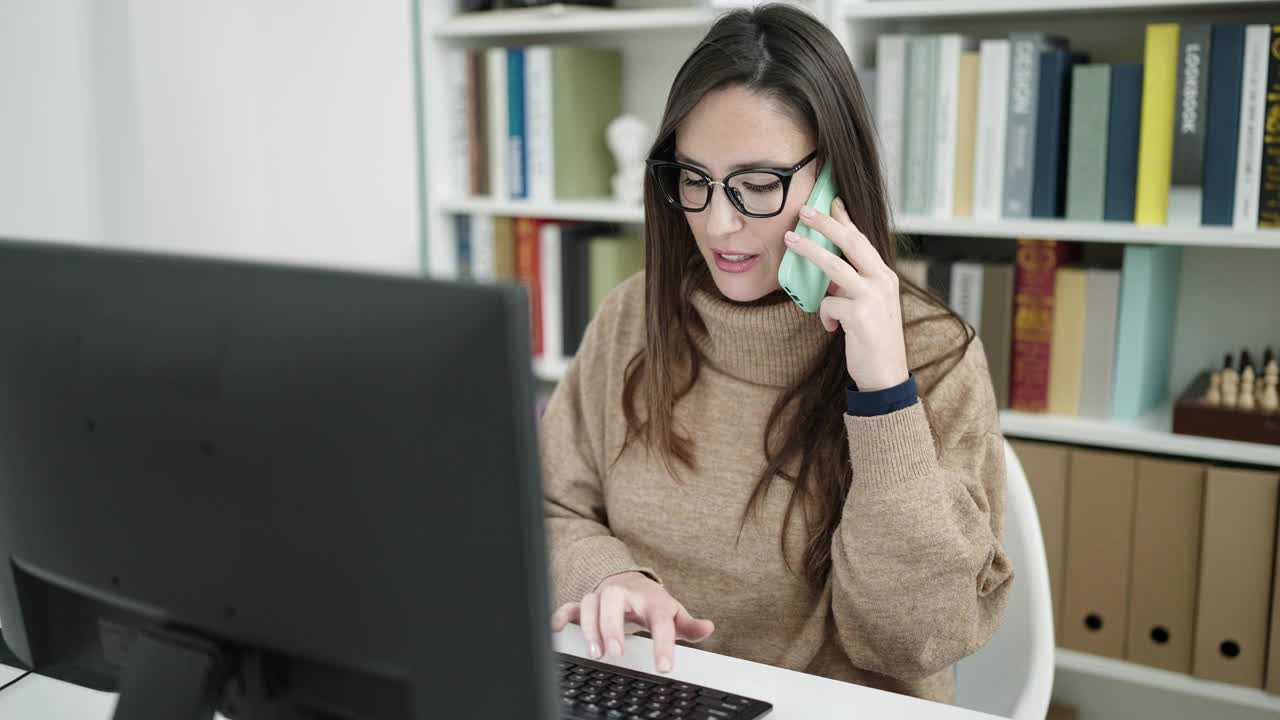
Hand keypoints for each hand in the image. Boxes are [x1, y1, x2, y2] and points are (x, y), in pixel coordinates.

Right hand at [549, 571, 714, 672]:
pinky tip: (557, 631)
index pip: (658, 620)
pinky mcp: (585, 604)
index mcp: (651, 600)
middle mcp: (624, 595)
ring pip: (590, 603)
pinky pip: (570, 606)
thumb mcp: (672, 613)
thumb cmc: (652, 604)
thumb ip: (689, 625)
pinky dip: (561, 616)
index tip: (664, 667)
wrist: (630, 583)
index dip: (662, 643)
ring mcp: (602, 597)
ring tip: (594, 652)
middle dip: (612, 625)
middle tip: (615, 653)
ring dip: (589, 626)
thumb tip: (708, 628)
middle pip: (614, 599)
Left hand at [784, 197, 908, 391]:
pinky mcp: (861, 315)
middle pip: (851, 242)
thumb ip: (852, 286)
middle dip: (826, 223)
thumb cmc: (873, 341)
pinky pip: (828, 305)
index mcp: (885, 276)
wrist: (886, 376)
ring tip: (790, 240)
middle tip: (804, 210)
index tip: (832, 201)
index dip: (846, 219)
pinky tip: (834, 329)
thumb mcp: (866, 306)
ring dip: (810, 250)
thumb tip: (827, 273)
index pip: (863, 240)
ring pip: (835, 265)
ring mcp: (873, 297)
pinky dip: (825, 316)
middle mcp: (883, 281)